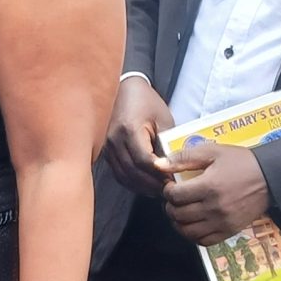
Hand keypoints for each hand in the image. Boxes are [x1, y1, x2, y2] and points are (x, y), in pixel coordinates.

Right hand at [103, 75, 176, 198]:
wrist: (124, 89)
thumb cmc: (145, 101)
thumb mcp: (163, 118)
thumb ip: (167, 142)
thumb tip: (174, 166)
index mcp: (129, 129)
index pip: (144, 160)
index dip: (159, 173)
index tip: (173, 180)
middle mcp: (114, 140)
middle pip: (133, 172)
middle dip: (152, 184)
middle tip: (169, 190)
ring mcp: (107, 146)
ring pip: (123, 176)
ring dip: (141, 186)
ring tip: (158, 191)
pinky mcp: (105, 151)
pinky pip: (117, 172)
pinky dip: (131, 182)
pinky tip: (144, 185)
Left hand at [161, 138, 268, 245]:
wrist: (270, 178)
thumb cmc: (241, 162)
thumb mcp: (213, 152)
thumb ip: (184, 157)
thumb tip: (158, 165)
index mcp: (209, 186)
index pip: (175, 196)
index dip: (167, 190)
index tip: (170, 185)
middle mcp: (214, 208)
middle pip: (178, 214)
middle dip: (169, 205)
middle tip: (173, 199)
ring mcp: (222, 223)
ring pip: (187, 231)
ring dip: (177, 223)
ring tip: (179, 212)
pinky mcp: (229, 231)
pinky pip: (204, 241)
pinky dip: (193, 235)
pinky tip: (192, 224)